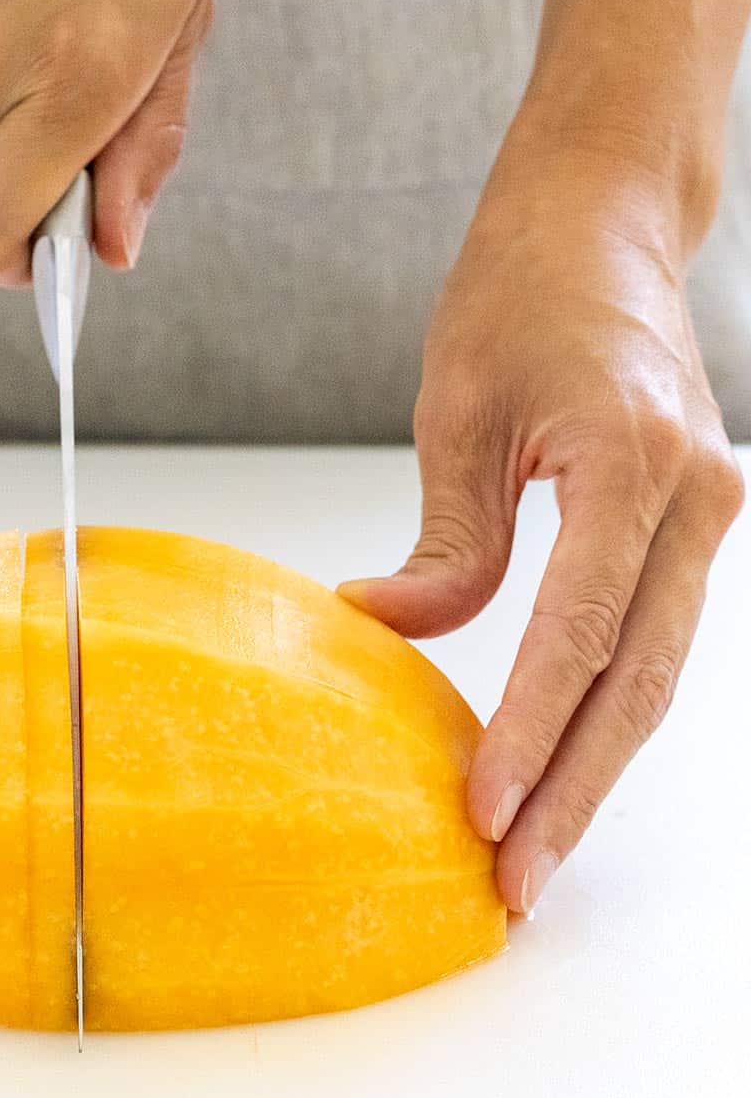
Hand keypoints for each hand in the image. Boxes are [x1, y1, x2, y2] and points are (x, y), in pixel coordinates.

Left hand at [340, 116, 742, 913]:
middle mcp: (696, 497)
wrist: (603, 217)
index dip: (531, 728)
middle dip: (574, 787)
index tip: (484, 810)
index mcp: (634, 460)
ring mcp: (709, 511)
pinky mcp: (693, 518)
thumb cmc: (524, 287)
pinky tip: (560, 757)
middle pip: (637, 679)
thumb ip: (446, 539)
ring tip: (534, 847)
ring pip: (655, 670)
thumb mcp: (459, 407)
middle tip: (517, 880)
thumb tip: (389, 628)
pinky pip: (654, 632)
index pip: (579, 630)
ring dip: (595, 761)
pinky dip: (607, 703)